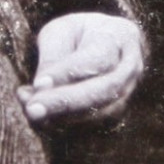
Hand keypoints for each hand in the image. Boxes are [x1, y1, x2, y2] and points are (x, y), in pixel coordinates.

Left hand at [19, 12, 144, 124]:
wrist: (97, 47)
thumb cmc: (76, 36)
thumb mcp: (61, 32)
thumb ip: (52, 56)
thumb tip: (41, 88)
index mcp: (121, 36)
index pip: (97, 59)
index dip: (67, 73)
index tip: (38, 84)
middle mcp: (131, 68)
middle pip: (105, 90)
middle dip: (66, 102)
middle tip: (33, 109)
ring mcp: (129, 96)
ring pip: (102, 115)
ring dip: (64, 119)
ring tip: (33, 112)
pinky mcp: (118, 118)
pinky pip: (94, 130)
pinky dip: (64, 129)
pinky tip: (41, 121)